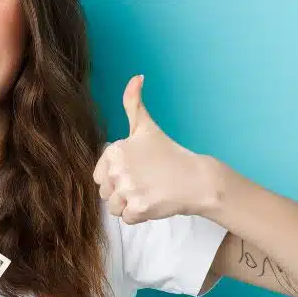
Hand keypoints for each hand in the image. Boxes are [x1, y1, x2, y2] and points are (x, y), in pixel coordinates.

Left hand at [94, 74, 227, 223]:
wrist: (197, 178)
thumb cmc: (171, 153)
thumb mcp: (147, 126)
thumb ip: (133, 102)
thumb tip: (136, 76)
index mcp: (114, 150)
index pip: (100, 175)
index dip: (117, 177)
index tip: (137, 172)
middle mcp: (117, 169)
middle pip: (106, 193)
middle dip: (123, 192)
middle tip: (145, 184)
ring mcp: (127, 190)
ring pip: (114, 208)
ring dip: (130, 206)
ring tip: (149, 194)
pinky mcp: (138, 209)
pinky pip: (127, 220)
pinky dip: (139, 216)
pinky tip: (154, 203)